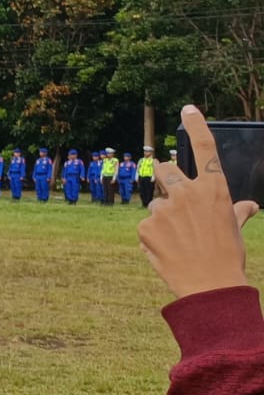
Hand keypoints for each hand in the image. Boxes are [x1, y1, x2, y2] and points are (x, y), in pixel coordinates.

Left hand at [139, 105, 257, 299]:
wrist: (210, 285)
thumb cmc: (227, 255)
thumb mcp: (235, 229)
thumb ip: (236, 212)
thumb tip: (248, 206)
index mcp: (214, 189)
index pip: (205, 148)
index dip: (196, 125)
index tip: (187, 109)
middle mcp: (187, 193)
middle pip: (165, 171)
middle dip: (166, 179)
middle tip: (174, 199)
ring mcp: (164, 209)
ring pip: (156, 205)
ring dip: (162, 217)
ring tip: (178, 240)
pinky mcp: (145, 226)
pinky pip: (146, 226)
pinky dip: (153, 237)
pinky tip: (167, 251)